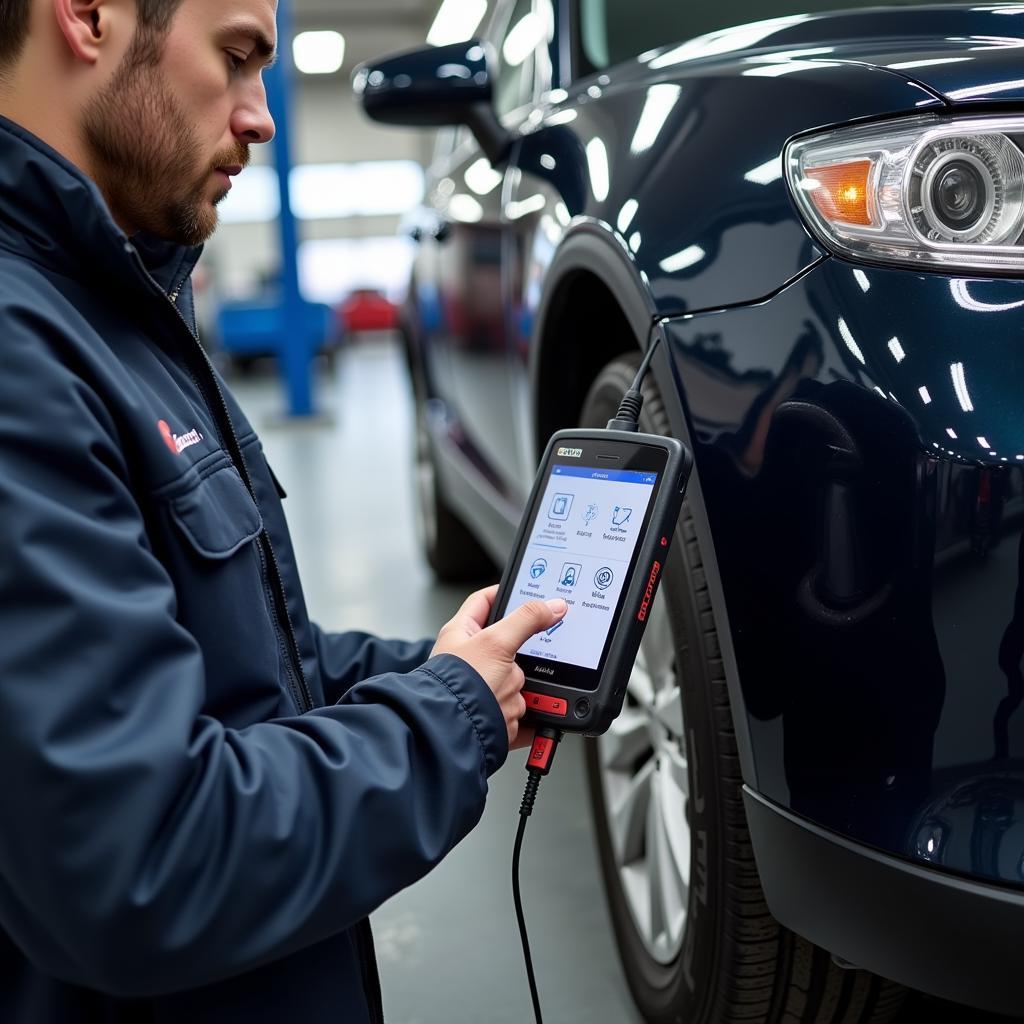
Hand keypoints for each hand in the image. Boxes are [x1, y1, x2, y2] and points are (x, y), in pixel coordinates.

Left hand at [432, 586, 566, 749]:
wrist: (454, 733)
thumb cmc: (455, 687)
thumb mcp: (495, 642)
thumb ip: (527, 620)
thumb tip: (552, 605)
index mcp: (462, 634)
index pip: (485, 601)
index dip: (506, 592)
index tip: (529, 589)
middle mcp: (472, 660)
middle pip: (513, 647)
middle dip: (520, 659)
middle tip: (519, 660)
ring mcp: (485, 688)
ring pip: (521, 681)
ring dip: (519, 691)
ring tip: (499, 696)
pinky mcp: (497, 713)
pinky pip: (525, 711)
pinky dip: (527, 715)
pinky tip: (516, 716)